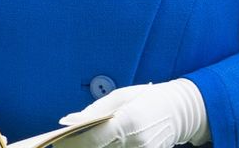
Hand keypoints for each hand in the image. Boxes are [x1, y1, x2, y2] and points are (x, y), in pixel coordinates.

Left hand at [57, 79, 208, 147]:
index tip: (58, 141)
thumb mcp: (122, 96)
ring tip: (82, 142)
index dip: (71, 142)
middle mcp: (136, 141)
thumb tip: (68, 120)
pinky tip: (102, 144)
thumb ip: (94, 110)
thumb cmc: (149, 98)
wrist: (180, 110)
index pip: (92, 138)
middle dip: (79, 147)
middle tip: (65, 143)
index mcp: (129, 120)